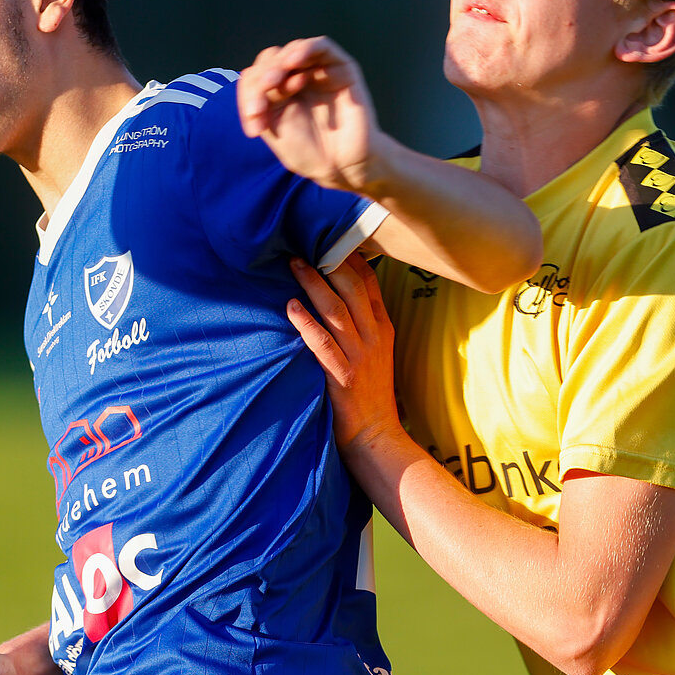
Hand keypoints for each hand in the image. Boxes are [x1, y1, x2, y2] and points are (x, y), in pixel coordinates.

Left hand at [237, 36, 382, 193]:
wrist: (342, 166)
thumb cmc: (309, 152)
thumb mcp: (273, 128)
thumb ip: (261, 102)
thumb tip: (254, 79)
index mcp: (278, 91)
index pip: (255, 76)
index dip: (248, 94)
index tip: (253, 126)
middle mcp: (298, 77)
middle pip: (271, 60)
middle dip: (260, 80)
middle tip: (259, 107)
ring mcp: (319, 71)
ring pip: (293, 50)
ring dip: (277, 64)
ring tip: (270, 84)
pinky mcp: (341, 68)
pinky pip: (322, 46)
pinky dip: (304, 49)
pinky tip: (291, 63)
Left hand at [287, 253, 403, 450]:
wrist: (376, 437)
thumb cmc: (370, 394)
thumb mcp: (376, 352)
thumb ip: (363, 323)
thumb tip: (338, 293)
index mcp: (383, 328)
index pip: (370, 283)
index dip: (351, 257)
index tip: (330, 238)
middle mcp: (373, 337)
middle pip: (353, 288)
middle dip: (329, 262)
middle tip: (304, 244)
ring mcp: (359, 357)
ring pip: (336, 310)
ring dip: (313, 284)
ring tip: (294, 264)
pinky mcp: (342, 377)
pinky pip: (322, 344)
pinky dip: (306, 323)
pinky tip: (291, 307)